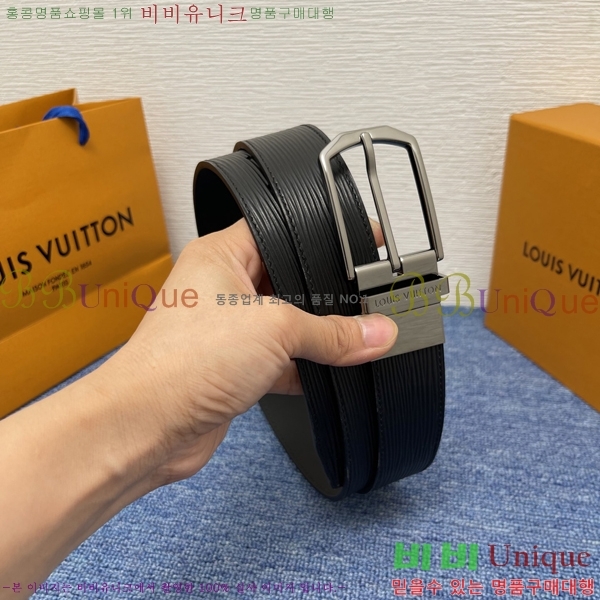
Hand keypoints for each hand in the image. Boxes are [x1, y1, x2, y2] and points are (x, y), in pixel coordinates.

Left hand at [106, 217, 397, 488]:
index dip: (319, 235)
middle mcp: (221, 289)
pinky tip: (330, 373)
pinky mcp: (232, 368)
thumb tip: (376, 332)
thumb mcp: (275, 330)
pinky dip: (303, 369)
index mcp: (221, 255)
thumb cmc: (182, 360)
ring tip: (355, 337)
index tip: (356, 241)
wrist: (147, 426)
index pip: (280, 230)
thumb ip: (331, 332)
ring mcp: (226, 330)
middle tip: (364, 297)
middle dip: (322, 294)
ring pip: (285, 325)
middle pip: (287, 282)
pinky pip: (279, 361)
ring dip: (314, 337)